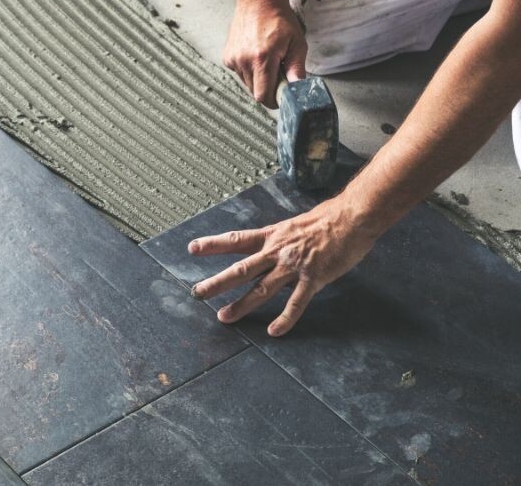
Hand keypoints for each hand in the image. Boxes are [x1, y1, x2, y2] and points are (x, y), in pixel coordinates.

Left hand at [188, 196, 379, 336]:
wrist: (354, 216)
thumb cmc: (329, 219)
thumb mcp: (296, 225)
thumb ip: (282, 241)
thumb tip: (272, 249)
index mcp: (273, 236)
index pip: (237, 240)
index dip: (213, 244)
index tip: (192, 249)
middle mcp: (278, 251)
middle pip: (241, 268)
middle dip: (217, 282)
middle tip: (197, 292)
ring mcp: (294, 266)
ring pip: (261, 288)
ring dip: (241, 304)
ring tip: (223, 317)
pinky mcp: (313, 278)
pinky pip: (296, 302)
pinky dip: (285, 318)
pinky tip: (274, 331)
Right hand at [223, 0, 307, 107]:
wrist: (258, 0)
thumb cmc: (278, 19)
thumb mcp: (297, 42)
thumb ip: (297, 68)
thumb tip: (298, 88)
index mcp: (262, 58)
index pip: (263, 96)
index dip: (273, 100)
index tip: (281, 95)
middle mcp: (244, 61)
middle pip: (255, 92)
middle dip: (267, 88)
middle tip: (278, 72)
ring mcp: (234, 59)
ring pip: (247, 84)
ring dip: (258, 79)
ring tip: (266, 60)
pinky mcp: (227, 57)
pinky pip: (240, 74)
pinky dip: (249, 71)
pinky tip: (255, 55)